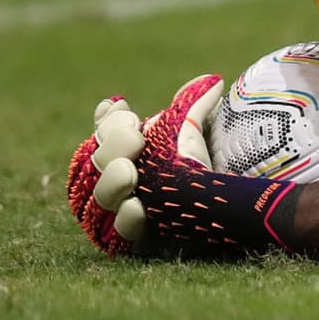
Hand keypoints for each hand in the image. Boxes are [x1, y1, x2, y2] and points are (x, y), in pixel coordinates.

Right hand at [66, 75, 223, 255]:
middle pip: (97, 161)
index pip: (103, 131)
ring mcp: (121, 209)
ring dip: (111, 183)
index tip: (127, 112)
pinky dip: (125, 219)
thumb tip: (212, 81)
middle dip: (112, 147)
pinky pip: (118, 233)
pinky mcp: (134, 238)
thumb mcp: (195, 136)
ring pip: (99, 198)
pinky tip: (138, 207)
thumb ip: (195, 107)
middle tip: (137, 138)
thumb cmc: (199, 168)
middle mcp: (115, 178)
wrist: (220, 210)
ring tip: (129, 172)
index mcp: (123, 148)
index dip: (109, 122)